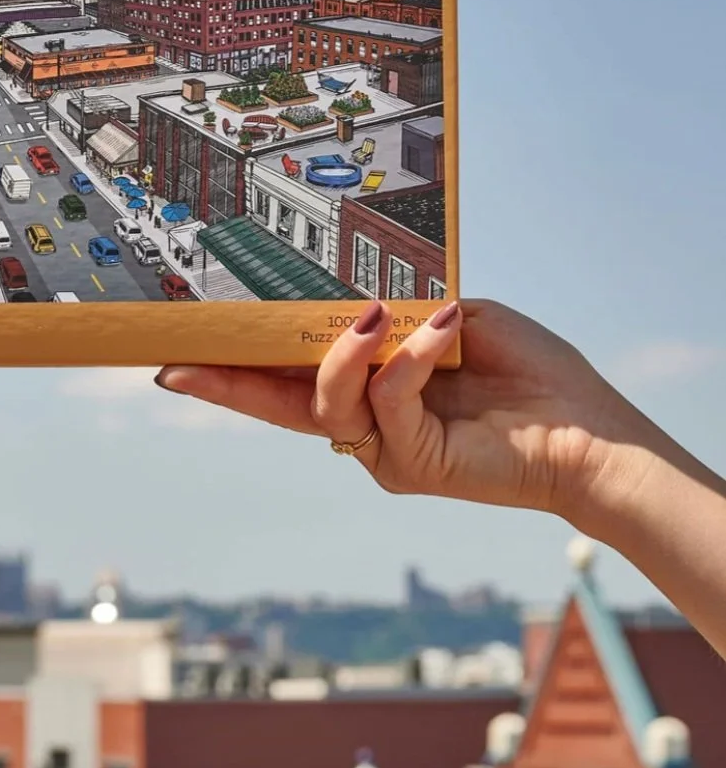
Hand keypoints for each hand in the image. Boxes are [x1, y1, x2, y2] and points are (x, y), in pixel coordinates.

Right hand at [154, 300, 655, 526]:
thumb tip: (345, 305)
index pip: (290, 377)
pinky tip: (445, 329)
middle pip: (276, 407)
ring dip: (345, 353)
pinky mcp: (413, 463)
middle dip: (225, 386)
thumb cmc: (526, 370)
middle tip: (179, 368)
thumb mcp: (447, 320)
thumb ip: (394, 315)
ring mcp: (385, 450)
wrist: (588, 427)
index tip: (186, 354)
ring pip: (327, 405)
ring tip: (373, 316)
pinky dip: (412, 358)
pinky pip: (390, 400)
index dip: (238, 366)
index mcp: (368, 388)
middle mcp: (365, 426)